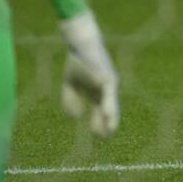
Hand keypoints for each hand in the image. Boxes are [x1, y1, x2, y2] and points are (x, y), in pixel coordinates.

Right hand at [59, 12, 119, 135]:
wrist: (80, 44)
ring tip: (110, 131)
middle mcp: (107, 90)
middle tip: (106, 137)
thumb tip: (76, 117)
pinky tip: (107, 114)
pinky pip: (108, 93)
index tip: (97, 136)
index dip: (99, 123)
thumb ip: (71, 99)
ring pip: (111, 104)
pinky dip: (108, 104)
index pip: (101, 111)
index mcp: (98, 92)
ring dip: (110, 118)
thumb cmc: (78, 61)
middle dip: (107, 124)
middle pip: (109, 111)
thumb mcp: (71, 83)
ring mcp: (109, 84)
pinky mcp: (107, 77)